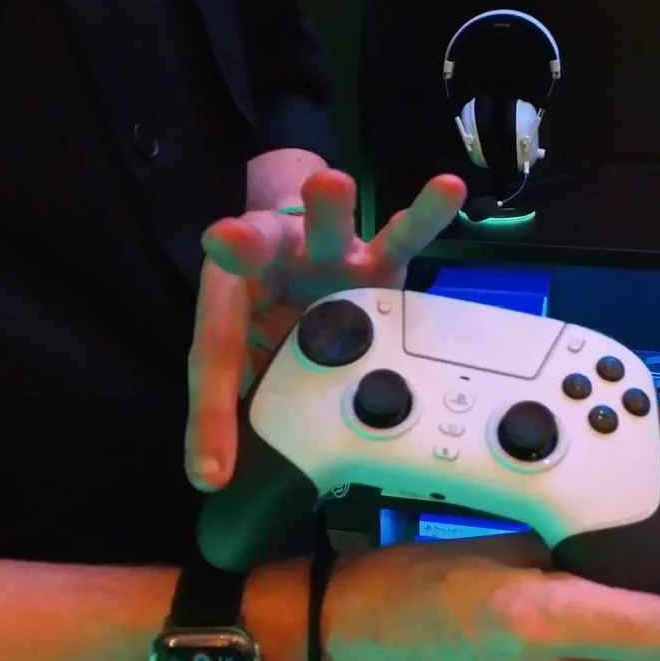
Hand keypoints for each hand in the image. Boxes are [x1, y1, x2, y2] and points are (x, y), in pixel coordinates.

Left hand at [185, 170, 466, 488]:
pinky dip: (423, 214)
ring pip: (328, 227)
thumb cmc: (268, 314)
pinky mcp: (378, 260)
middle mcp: (276, 263)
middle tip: (226, 237)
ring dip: (328, 208)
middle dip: (243, 245)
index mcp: (232, 292)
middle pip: (255, 251)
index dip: (212, 414)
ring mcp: (330, 255)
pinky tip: (448, 190)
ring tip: (329, 182)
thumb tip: (212, 477)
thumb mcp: (242, 365)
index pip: (217, 352)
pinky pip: (403, 236)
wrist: (301, 260)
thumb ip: (227, 412)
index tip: (212, 470)